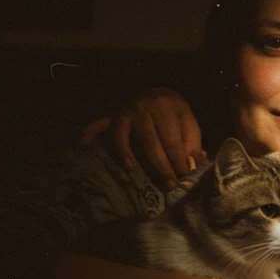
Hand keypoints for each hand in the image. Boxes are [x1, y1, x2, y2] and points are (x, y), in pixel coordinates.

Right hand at [80, 88, 203, 188]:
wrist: (157, 94)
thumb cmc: (175, 116)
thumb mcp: (188, 124)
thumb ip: (192, 145)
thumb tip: (195, 165)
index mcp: (169, 107)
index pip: (173, 141)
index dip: (178, 162)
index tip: (182, 179)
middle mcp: (146, 106)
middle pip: (151, 142)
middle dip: (160, 166)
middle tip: (167, 185)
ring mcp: (127, 110)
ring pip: (125, 135)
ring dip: (125, 153)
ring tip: (131, 169)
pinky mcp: (112, 114)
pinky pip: (99, 124)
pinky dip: (90, 133)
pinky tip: (84, 145)